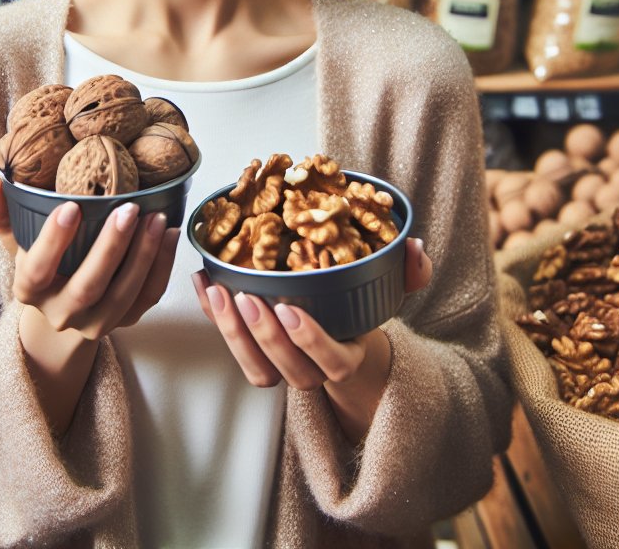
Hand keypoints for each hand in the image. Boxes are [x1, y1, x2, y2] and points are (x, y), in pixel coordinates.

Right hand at [0, 176, 178, 341]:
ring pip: (123, 295)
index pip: (37, 271)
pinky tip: (170, 234)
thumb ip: (2, 213)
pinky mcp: (126, 320)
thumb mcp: (17, 239)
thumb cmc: (42, 261)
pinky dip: (162, 266)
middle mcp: (62, 313)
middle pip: (87, 287)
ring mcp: (96, 322)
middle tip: (128, 209)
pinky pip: (148, 297)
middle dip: (110, 248)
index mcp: (30, 290)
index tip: (71, 207)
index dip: (53, 242)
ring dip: (143, 255)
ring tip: (157, 218)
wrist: (61, 306)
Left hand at [191, 236, 432, 390]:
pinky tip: (203, 281)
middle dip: (262, 336)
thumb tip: (415, 248)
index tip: (290, 309)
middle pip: (286, 369)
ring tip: (217, 292)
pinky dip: (212, 316)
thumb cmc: (361, 309)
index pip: (332, 362)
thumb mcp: (391, 290)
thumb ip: (411, 271)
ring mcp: (282, 368)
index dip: (310, 340)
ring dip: (231, 333)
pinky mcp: (254, 354)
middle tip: (246, 297)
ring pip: (255, 368)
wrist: (342, 335)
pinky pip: (231, 347)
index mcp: (347, 356)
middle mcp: (313, 371)